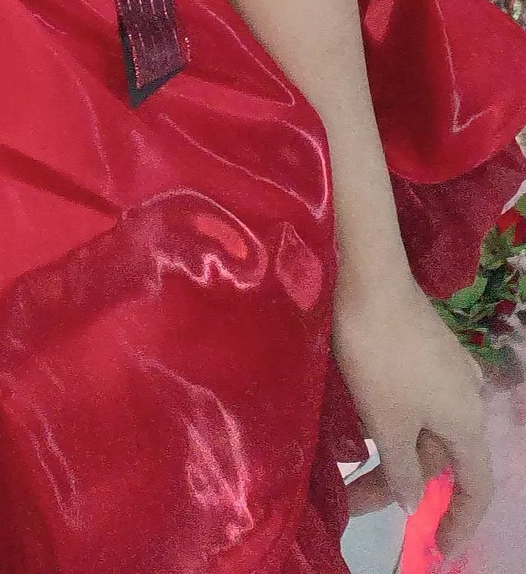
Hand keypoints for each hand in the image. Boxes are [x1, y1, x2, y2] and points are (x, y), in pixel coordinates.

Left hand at [331, 267, 489, 557]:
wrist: (370, 279)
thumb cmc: (381, 357)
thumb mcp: (387, 423)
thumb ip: (403, 469)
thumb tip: (413, 499)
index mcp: (467, 422)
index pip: (476, 487)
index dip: (459, 522)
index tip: (437, 548)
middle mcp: (467, 397)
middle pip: (440, 457)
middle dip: (401, 484)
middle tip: (355, 500)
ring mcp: (447, 370)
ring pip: (423, 428)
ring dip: (391, 451)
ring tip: (350, 467)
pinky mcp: (425, 349)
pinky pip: (415, 401)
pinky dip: (391, 421)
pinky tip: (358, 425)